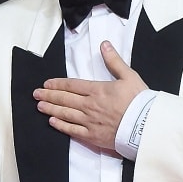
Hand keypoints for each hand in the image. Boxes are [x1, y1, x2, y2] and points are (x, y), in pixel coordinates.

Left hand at [33, 40, 147, 148]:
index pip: (72, 85)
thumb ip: (114, 61)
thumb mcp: (129, 76)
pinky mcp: (92, 136)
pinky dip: (61, 125)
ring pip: (65, 114)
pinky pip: (72, 130)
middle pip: (64, 99)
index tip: (46, 84)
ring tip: (40, 106)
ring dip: (51, 109)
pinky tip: (52, 121)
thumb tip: (104, 44)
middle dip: (48, 95)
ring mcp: (89, 121)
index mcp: (97, 90)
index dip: (57, 84)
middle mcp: (89, 105)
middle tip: (36, 94)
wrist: (146, 126)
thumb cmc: (140, 101)